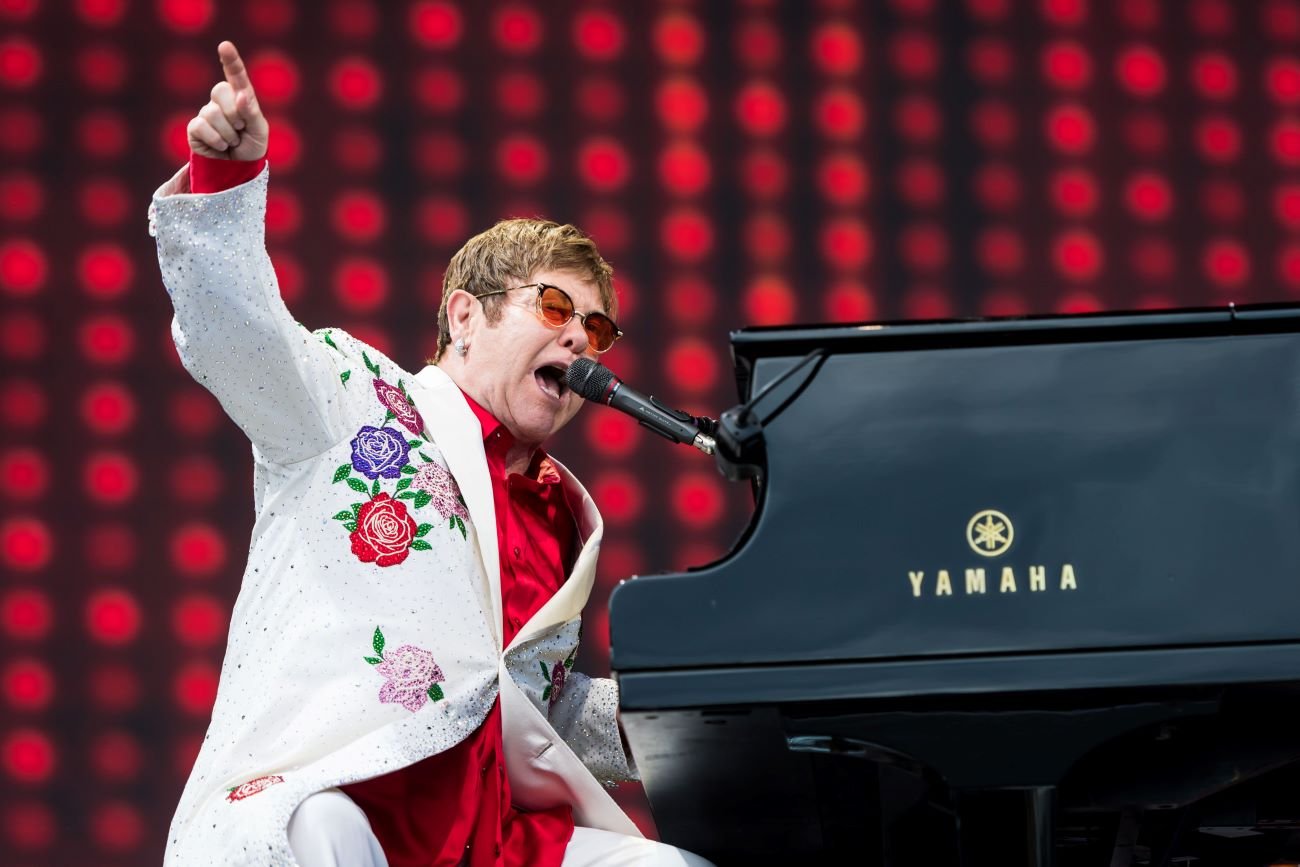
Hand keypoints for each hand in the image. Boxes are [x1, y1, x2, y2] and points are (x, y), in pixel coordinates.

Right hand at [186, 41, 268, 160]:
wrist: (239, 171)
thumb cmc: (252, 147)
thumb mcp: (259, 130)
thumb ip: (251, 111)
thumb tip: (240, 94)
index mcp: (240, 96)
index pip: (236, 75)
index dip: (230, 60)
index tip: (225, 46)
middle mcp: (221, 101)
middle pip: (221, 91)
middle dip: (235, 113)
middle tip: (241, 129)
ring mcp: (207, 113)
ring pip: (213, 112)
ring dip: (228, 133)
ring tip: (232, 142)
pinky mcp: (195, 127)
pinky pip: (202, 126)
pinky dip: (216, 140)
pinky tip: (221, 146)